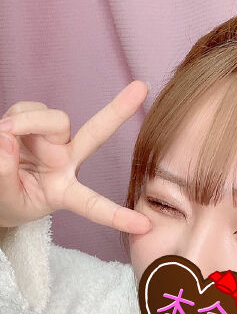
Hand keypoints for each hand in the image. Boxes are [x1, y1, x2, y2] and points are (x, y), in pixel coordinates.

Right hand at [0, 80, 151, 233]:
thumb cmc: (8, 200)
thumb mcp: (6, 201)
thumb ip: (4, 177)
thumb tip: (6, 139)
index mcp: (65, 192)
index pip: (93, 205)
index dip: (117, 216)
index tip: (145, 227)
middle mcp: (66, 162)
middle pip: (95, 134)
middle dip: (118, 111)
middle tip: (141, 87)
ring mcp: (53, 140)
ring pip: (52, 119)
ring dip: (26, 122)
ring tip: (5, 134)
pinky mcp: (36, 122)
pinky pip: (27, 109)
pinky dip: (16, 117)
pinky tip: (6, 130)